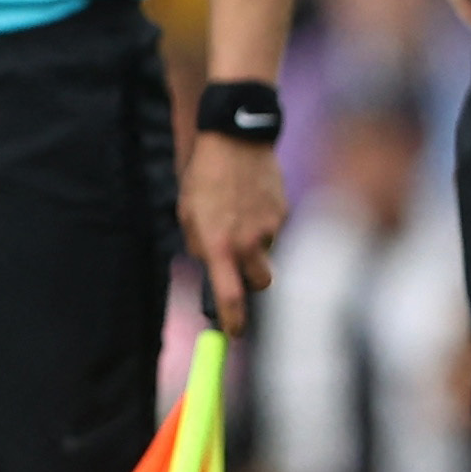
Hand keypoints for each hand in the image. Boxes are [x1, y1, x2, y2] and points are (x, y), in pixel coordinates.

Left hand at [178, 132, 284, 324]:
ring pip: (265, 253)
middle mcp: (247, 242)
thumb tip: (213, 266)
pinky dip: (261, 223)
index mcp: (218, 245)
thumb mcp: (188, 213)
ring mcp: (269, 228)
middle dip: (251, 283)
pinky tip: (249, 200)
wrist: (234, 138)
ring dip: (254, 247)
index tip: (233, 333)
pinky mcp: (282, 212)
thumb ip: (200, 244)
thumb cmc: (203, 177)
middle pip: (260, 283)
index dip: (233, 321)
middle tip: (239, 272)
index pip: (230, 296)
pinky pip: (272, 230)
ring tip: (237, 216)